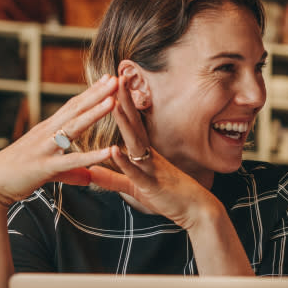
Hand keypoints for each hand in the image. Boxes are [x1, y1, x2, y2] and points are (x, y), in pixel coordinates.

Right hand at [0, 75, 117, 206]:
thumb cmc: (17, 175)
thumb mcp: (49, 170)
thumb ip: (72, 172)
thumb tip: (88, 177)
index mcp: (48, 130)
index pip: (73, 106)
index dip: (91, 92)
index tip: (108, 79)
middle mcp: (47, 133)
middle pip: (76, 109)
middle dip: (97, 93)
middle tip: (116, 78)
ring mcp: (46, 148)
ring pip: (74, 127)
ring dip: (95, 113)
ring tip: (113, 101)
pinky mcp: (45, 167)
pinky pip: (72, 160)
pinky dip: (91, 156)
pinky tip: (108, 151)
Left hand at [87, 75, 213, 227]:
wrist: (197, 210)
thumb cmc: (168, 198)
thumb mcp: (135, 188)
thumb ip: (112, 179)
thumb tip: (90, 170)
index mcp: (145, 154)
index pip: (132, 124)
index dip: (123, 104)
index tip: (114, 84)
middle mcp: (150, 156)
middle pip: (135, 124)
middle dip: (125, 101)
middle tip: (115, 77)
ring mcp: (152, 168)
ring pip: (136, 142)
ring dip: (124, 123)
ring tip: (112, 104)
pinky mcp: (153, 185)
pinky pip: (137, 171)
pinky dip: (125, 161)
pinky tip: (114, 149)